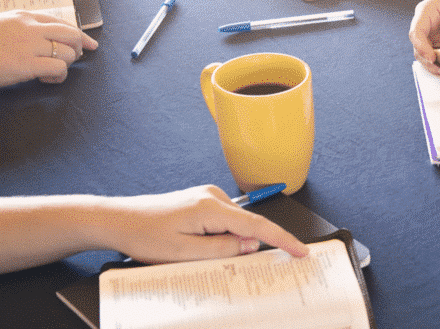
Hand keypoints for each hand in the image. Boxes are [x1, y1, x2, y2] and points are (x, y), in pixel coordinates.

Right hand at [0, 10, 98, 86]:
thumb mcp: (4, 27)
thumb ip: (24, 30)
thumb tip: (50, 41)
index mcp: (23, 17)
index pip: (61, 22)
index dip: (80, 34)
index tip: (91, 44)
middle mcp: (30, 27)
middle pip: (71, 34)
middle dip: (79, 48)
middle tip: (75, 59)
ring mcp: (29, 45)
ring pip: (69, 53)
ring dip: (65, 65)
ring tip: (49, 72)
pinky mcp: (27, 64)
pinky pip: (60, 69)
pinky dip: (59, 76)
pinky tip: (46, 79)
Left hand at [105, 185, 308, 263]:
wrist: (118, 219)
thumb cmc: (143, 235)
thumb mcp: (183, 253)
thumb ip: (221, 250)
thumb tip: (250, 245)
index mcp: (210, 207)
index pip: (257, 225)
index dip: (282, 239)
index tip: (301, 250)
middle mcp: (213, 197)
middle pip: (246, 226)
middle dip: (246, 247)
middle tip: (225, 263)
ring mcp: (208, 197)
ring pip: (234, 226)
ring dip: (227, 244)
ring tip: (193, 254)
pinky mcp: (202, 203)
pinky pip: (223, 223)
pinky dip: (221, 237)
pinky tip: (198, 247)